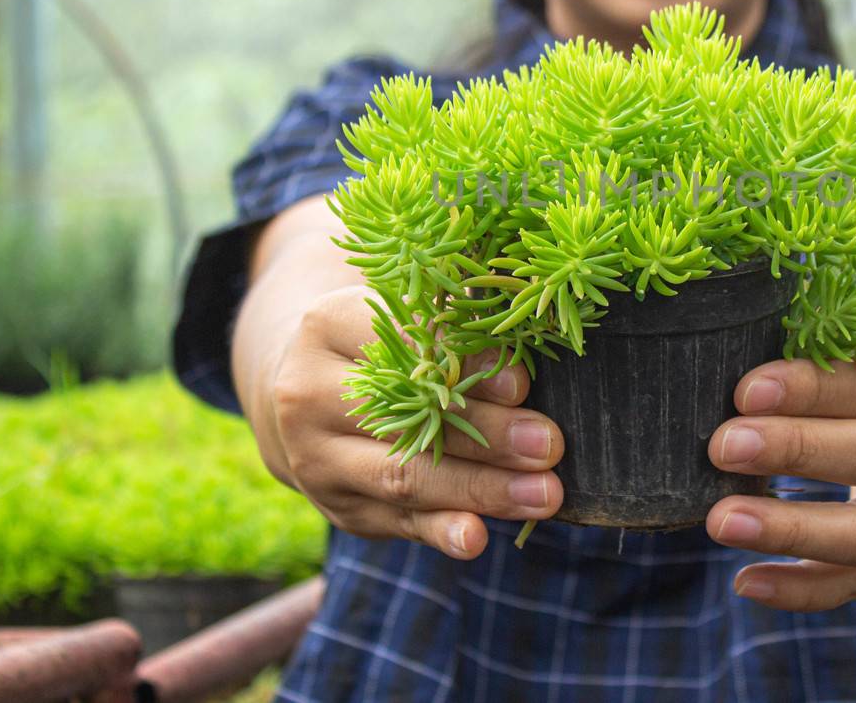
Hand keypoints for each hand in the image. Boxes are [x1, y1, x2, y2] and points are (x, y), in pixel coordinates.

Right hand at [259, 284, 564, 557]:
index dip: (464, 365)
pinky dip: (440, 531)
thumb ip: (457, 328)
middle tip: (549, 444)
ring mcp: (316, 458)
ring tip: (543, 493)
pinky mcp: (338, 506)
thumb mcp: (407, 317)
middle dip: (488, 435)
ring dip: (480, 490)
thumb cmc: (382, 344)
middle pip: (407, 418)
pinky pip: (396, 521)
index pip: (404, 346)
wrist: (306, 394)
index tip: (521, 384)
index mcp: (328, 327)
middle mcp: (308, 395)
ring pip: (404, 478)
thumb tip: (530, 352)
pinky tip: (477, 538)